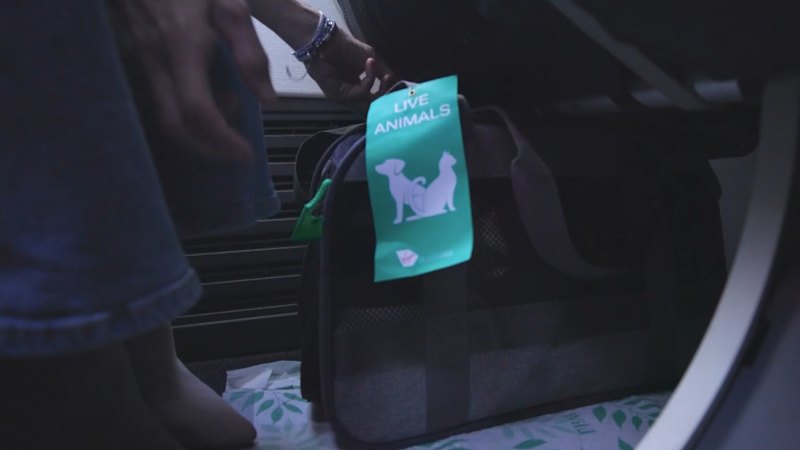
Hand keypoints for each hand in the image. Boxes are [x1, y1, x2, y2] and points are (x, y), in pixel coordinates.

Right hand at [108, 0, 275, 161]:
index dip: (222, 142)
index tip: (246, 153)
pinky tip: (203, 95)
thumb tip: (266, 100)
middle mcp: (151, 59)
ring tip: (227, 108)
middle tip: (236, 150)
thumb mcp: (231, 4)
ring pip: (160, 118)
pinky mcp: (124, 59)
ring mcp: (132, 60)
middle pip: (175, 127)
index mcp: (181, 45)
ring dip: (195, 132)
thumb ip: (250, 53)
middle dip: (209, 150)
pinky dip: (179, 113)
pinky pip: (151, 101)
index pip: (198, 112)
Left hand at [308, 26, 395, 110]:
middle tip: (391, 83)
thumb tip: (398, 81)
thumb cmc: (346, 47)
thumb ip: (384, 71)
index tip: (397, 85)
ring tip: (386, 77)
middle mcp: (352, 96)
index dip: (387, 95)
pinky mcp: (339, 95)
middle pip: (373, 107)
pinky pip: (360, 94)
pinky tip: (369, 65)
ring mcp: (345, 98)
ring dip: (380, 91)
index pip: (376, 101)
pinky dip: (369, 81)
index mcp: (358, 88)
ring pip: (368, 105)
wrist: (327, 41)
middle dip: (386, 96)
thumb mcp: (372, 59)